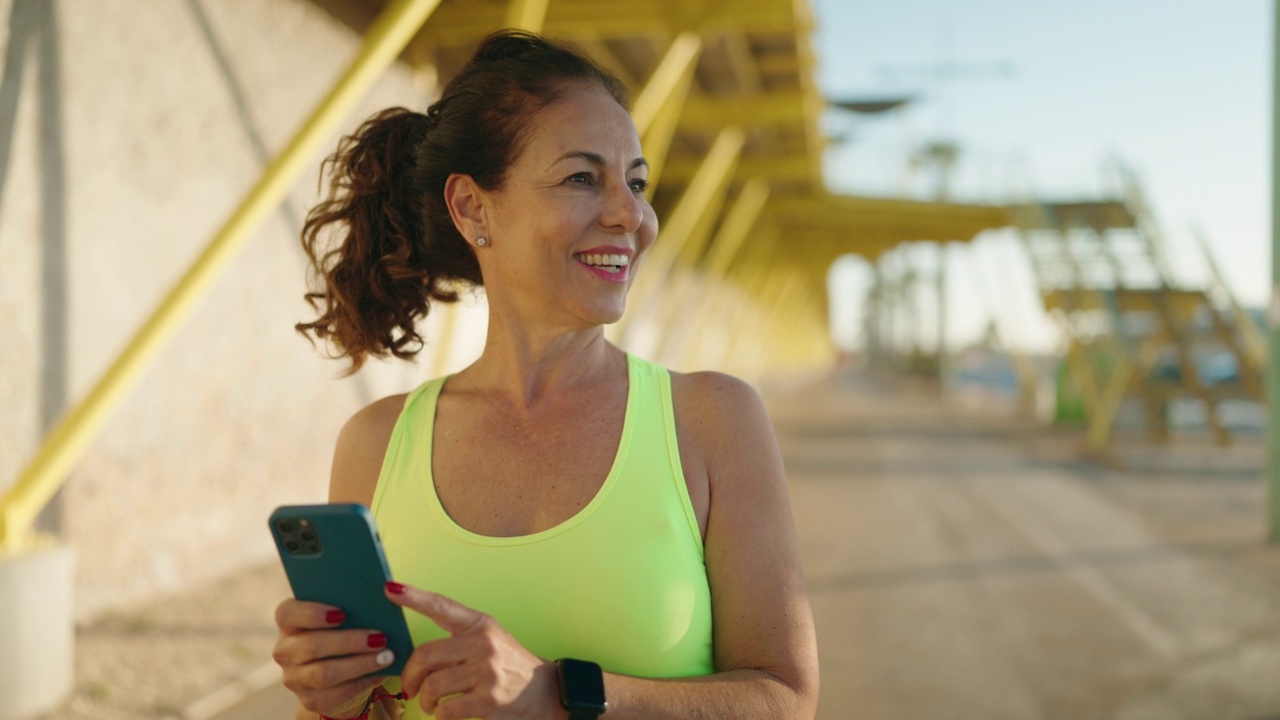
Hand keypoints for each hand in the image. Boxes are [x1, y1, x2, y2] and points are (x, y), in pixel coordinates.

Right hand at [272, 598, 396, 717]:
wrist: (339, 671)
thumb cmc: (343, 630)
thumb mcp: (343, 615)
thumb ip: (352, 604)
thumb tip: (386, 594)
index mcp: (289, 621)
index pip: (287, 614)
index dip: (312, 613)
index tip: (342, 613)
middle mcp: (285, 650)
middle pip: (312, 645)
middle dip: (349, 641)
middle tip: (380, 637)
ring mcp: (294, 677)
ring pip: (324, 673)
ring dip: (359, 664)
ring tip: (386, 656)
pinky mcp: (309, 699)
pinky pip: (336, 694)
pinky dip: (361, 682)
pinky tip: (381, 673)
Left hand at [385, 582, 563, 719]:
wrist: (547, 691)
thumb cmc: (511, 666)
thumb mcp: (491, 640)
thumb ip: (459, 641)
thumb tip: (418, 657)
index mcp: (481, 625)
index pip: (442, 606)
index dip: (414, 597)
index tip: (391, 589)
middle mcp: (483, 643)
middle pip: (425, 655)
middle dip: (410, 675)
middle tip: (409, 686)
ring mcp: (486, 671)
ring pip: (433, 685)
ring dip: (425, 700)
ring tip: (431, 703)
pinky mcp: (487, 699)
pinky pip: (446, 708)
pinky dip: (440, 714)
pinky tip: (446, 712)